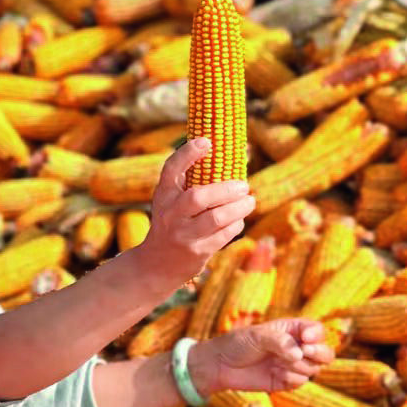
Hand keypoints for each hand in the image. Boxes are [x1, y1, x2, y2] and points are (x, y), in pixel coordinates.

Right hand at [135, 139, 256, 284]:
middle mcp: (170, 214)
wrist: (155, 265)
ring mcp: (183, 235)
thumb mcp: (171, 202)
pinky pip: (223, 235)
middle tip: (244, 185)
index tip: (207, 141)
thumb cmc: (171, 223)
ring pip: (216, 219)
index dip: (188, 154)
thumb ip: (190, 184)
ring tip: (250, 201)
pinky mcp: (197, 253)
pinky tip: (239, 219)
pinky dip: (236, 225)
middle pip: (199, 197)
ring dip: (238, 208)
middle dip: (226, 189)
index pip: (171, 169)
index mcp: (163, 195)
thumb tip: (229, 160)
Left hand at [190, 319, 335, 395]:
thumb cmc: (238, 344)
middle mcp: (297, 347)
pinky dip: (290, 378)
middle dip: (319, 353)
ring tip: (278, 363)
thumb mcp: (258, 336)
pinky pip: (300, 382)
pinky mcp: (286, 381)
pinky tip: (274, 373)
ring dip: (299, 367)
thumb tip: (299, 354)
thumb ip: (280, 342)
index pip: (317, 331)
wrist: (221, 366)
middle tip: (304, 351)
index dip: (316, 335)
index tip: (305, 339)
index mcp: (293, 330)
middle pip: (325, 352)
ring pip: (314, 369)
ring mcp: (293, 366)